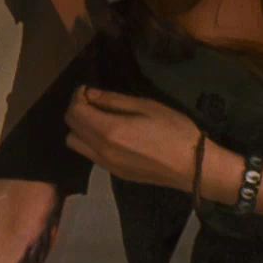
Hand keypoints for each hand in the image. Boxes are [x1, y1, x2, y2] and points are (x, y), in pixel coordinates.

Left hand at [63, 87, 201, 189]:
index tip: (87, 89)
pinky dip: (91, 141)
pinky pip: (90, 155)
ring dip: (81, 128)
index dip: (77, 97)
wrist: (192, 167)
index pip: (75, 112)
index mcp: (109, 131)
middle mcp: (101, 150)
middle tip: (93, 101)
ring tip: (100, 118)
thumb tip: (90, 95)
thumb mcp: (147, 106)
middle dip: (76, 111)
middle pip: (70, 129)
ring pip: (76, 145)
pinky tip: (111, 134)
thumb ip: (114, 101)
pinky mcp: (115, 173)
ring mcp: (106, 165)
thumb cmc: (174, 130)